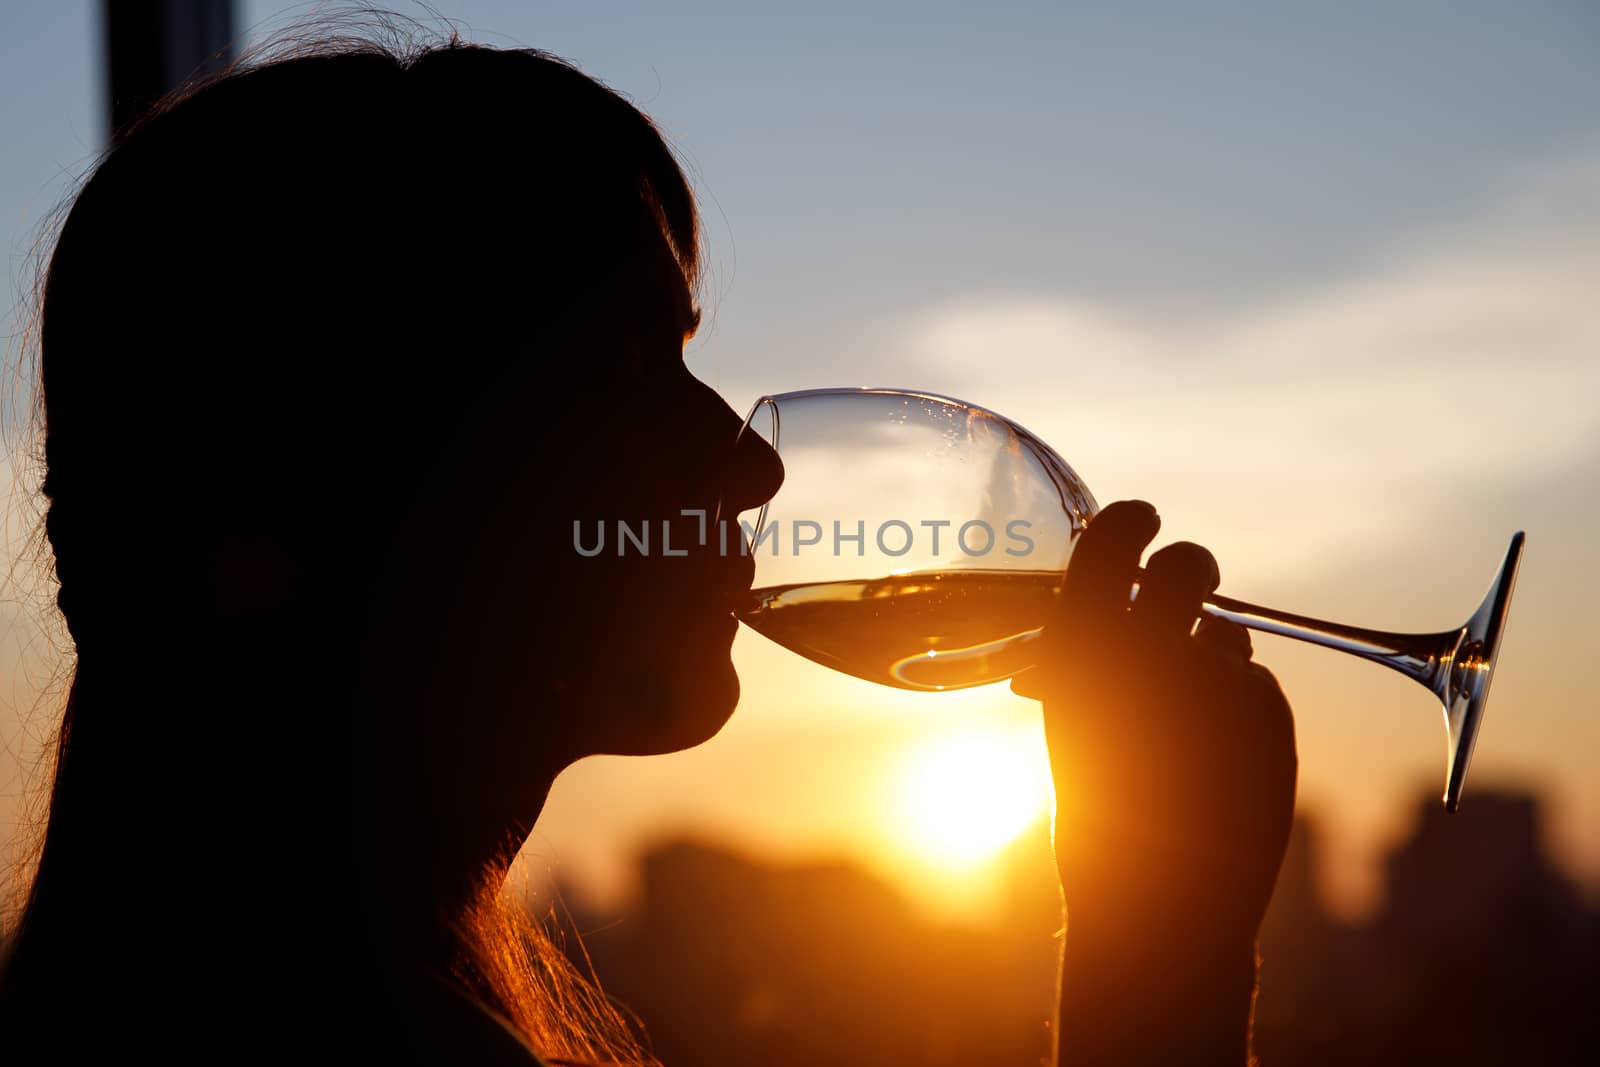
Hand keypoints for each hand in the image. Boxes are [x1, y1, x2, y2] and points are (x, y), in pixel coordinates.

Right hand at [1012, 500, 1296, 1063]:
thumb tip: (1106, 622)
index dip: (1130, 522)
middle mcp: (1153, 649)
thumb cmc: (1097, 819)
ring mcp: (1219, 679)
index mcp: (1082, 650)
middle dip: (1190, 571)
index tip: (1142, 519)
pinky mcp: (1273, 712)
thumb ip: (1088, 664)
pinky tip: (1218, 760)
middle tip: (1184, 596)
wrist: (1161, 907)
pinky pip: (1256, 685)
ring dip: (1210, 662)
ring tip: (1187, 730)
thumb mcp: (1069, 730)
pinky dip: (1241, 710)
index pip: (1113, 540)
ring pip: (1225, 637)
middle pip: (1190, 565)